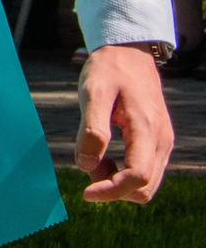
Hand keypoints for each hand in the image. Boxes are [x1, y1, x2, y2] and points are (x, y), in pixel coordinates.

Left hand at [77, 44, 173, 202]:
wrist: (129, 54)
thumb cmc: (109, 70)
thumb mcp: (94, 92)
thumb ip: (91, 129)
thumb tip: (87, 166)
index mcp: (147, 129)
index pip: (138, 177)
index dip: (112, 191)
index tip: (85, 193)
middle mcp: (162, 141)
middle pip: (145, 189)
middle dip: (113, 188)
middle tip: (88, 164)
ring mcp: (163, 143)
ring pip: (147, 185)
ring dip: (117, 182)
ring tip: (94, 157)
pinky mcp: (157, 143)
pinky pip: (145, 172)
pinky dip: (124, 174)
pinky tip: (105, 156)